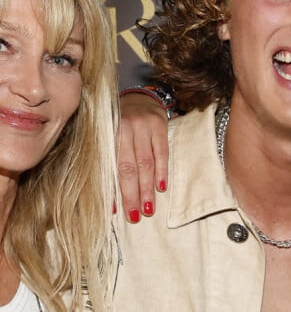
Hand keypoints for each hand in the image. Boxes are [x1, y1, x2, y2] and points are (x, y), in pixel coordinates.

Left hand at [116, 93, 168, 222]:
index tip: (116, 212)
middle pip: (129, 167)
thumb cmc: (118, 122)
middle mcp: (125, 128)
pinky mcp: (160, 125)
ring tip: (149, 208)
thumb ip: (107, 158)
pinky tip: (161, 187)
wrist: (139, 96)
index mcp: (107, 133)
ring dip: (148, 188)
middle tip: (135, 216)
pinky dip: (162, 171)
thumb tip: (105, 194)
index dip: (114, 190)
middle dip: (133, 194)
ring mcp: (144, 126)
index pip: (111, 166)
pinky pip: (162, 152)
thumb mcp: (107, 134)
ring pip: (146, 162)